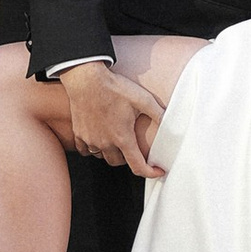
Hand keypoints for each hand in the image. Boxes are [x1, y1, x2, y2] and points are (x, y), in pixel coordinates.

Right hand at [63, 61, 169, 177]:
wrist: (86, 79)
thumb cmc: (114, 88)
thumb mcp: (142, 98)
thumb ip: (158, 113)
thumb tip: (171, 122)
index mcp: (123, 138)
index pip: (138, 166)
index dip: (151, 172)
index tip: (157, 171)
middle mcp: (106, 143)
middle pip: (119, 163)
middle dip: (129, 159)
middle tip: (134, 148)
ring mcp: (91, 140)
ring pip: (102, 157)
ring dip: (111, 153)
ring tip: (116, 141)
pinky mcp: (79, 134)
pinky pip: (86, 150)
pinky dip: (93, 149)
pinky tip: (98, 138)